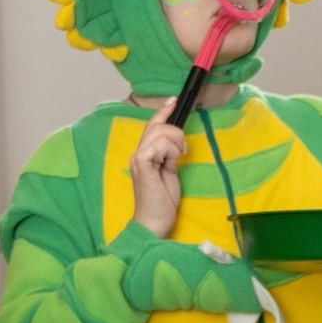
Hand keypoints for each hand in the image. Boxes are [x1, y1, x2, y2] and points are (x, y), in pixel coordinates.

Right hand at [127, 119, 186, 238]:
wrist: (153, 222)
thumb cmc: (162, 202)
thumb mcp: (170, 173)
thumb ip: (169, 157)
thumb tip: (176, 144)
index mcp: (144, 154)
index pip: (152, 126)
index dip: (163, 111)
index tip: (174, 100)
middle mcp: (137, 153)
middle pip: (156, 125)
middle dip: (176, 132)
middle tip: (183, 152)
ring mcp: (138, 158)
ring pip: (159, 133)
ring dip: (174, 144)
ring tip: (176, 161)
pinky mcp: (141, 164)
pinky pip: (158, 145)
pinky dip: (169, 152)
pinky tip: (169, 165)